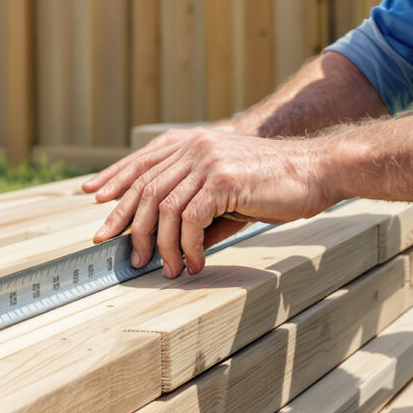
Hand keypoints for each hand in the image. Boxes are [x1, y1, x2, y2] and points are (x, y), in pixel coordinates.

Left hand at [86, 129, 339, 277]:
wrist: (316, 170)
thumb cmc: (275, 184)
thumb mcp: (228, 192)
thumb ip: (197, 209)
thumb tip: (169, 242)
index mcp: (192, 142)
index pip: (142, 162)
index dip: (116, 180)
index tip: (96, 199)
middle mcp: (194, 146)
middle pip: (145, 187)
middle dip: (127, 223)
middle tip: (125, 255)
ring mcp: (207, 161)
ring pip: (164, 208)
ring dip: (162, 246)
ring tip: (169, 269)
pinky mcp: (223, 180)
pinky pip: (190, 220)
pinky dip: (188, 247)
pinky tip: (196, 263)